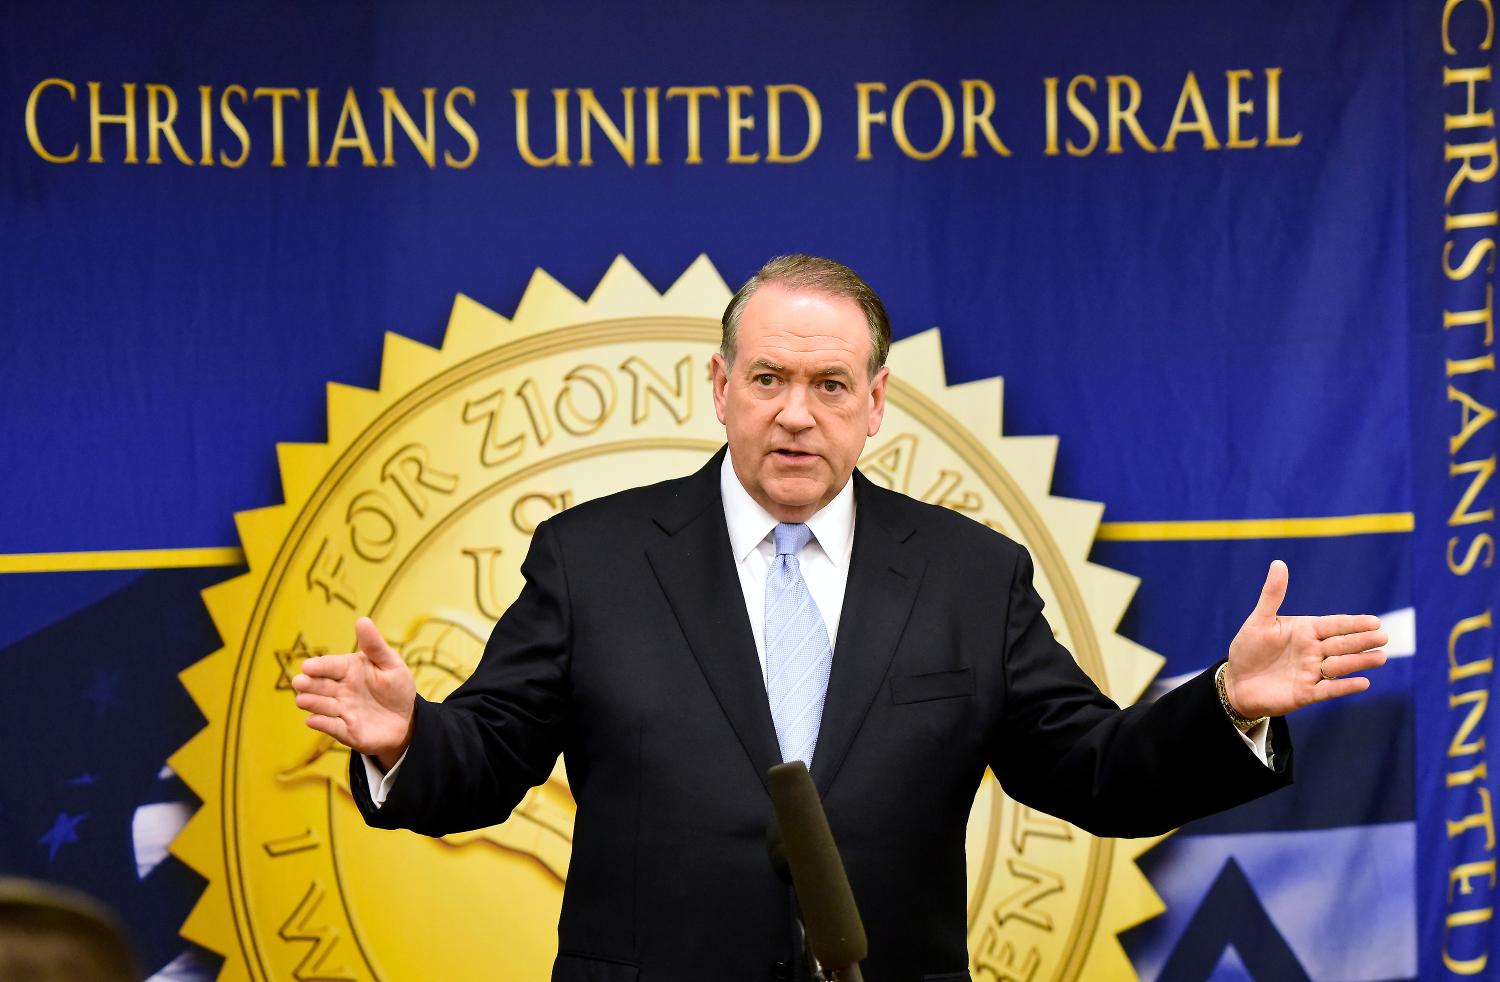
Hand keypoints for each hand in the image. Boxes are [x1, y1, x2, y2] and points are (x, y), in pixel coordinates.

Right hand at [291, 617, 415, 770]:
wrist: (407, 719)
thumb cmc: (397, 687)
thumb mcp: (391, 664)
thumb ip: (375, 646)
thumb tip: (362, 620)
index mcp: (348, 669)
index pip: (330, 665)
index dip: (319, 666)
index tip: (308, 666)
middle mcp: (339, 689)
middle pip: (320, 685)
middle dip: (309, 684)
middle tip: (299, 682)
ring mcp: (341, 710)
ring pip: (321, 706)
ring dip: (312, 703)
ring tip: (303, 700)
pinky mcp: (345, 730)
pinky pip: (331, 727)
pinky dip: (322, 724)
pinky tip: (312, 720)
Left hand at [1224, 560, 1387, 718]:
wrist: (1235, 682)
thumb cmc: (1247, 648)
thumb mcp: (1259, 621)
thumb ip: (1272, 594)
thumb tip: (1279, 563)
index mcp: (1305, 631)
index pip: (1334, 625)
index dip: (1353, 623)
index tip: (1374, 621)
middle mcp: (1313, 651)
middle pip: (1342, 644)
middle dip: (1362, 641)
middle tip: (1383, 636)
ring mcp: (1312, 673)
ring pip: (1340, 666)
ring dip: (1359, 662)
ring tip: (1380, 657)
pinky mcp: (1307, 694)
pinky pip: (1329, 690)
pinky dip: (1345, 687)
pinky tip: (1363, 683)